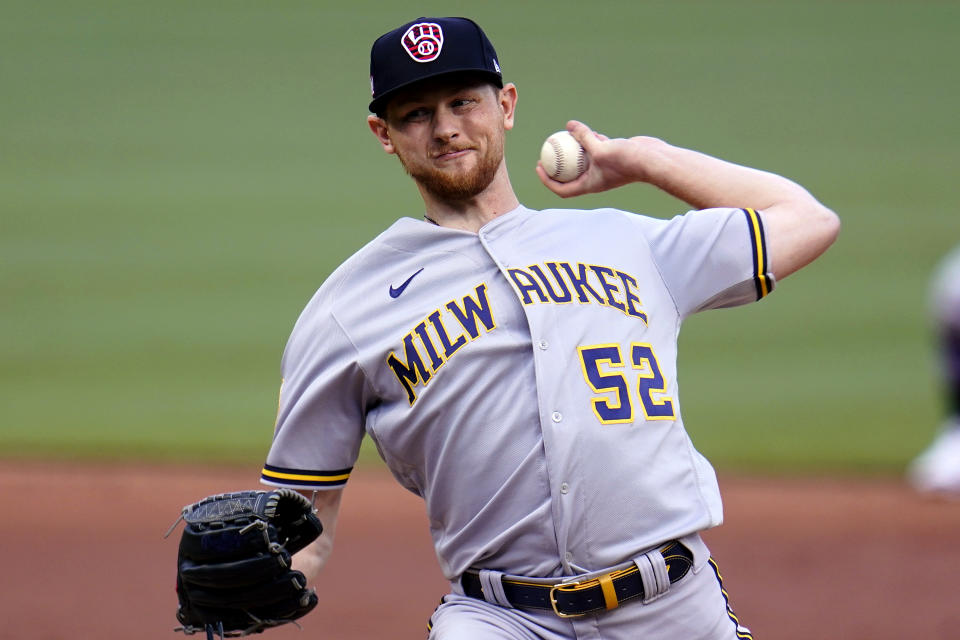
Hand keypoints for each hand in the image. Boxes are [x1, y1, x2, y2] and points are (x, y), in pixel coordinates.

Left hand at [535, 120, 665, 197]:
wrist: (652, 160)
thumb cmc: (626, 160)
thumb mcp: (600, 148)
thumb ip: (583, 137)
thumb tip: (568, 125)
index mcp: (589, 185)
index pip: (562, 189)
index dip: (547, 181)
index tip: (538, 167)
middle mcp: (596, 179)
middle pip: (570, 175)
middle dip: (557, 165)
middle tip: (546, 151)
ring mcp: (605, 168)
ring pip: (585, 160)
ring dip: (575, 151)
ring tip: (564, 138)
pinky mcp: (614, 157)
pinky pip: (597, 150)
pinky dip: (592, 141)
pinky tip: (588, 131)